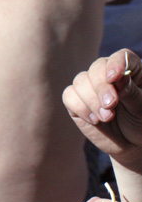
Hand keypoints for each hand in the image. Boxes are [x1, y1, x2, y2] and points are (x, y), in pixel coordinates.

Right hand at [62, 49, 141, 168]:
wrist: (131, 145)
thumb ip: (131, 93)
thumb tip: (118, 78)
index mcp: (131, 71)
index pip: (122, 57)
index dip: (116, 64)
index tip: (113, 78)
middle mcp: (108, 74)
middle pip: (97, 68)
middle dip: (101, 88)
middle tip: (111, 105)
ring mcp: (90, 86)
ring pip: (81, 82)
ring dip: (92, 101)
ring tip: (106, 118)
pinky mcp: (77, 100)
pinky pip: (69, 96)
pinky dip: (81, 108)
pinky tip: (94, 120)